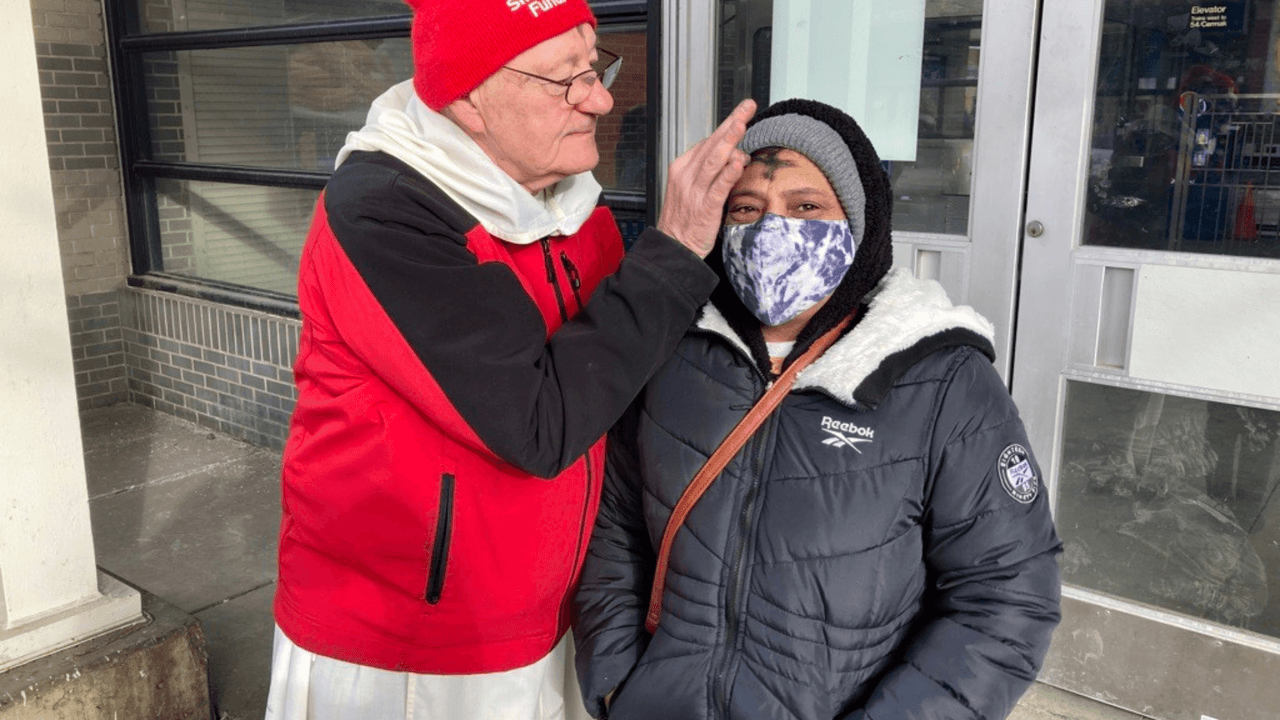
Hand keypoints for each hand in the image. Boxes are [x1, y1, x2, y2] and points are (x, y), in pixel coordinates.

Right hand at [656, 99, 756, 257]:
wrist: (672, 247)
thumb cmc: (683, 220)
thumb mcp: (690, 188)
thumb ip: (710, 172)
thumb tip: (733, 156)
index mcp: (682, 169)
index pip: (706, 142)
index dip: (726, 128)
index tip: (741, 114)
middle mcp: (686, 176)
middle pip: (711, 144)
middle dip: (730, 123)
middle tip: (747, 107)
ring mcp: (694, 191)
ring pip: (713, 161)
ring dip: (728, 141)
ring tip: (742, 124)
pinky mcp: (704, 208)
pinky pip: (718, 188)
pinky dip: (728, 174)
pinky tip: (737, 163)